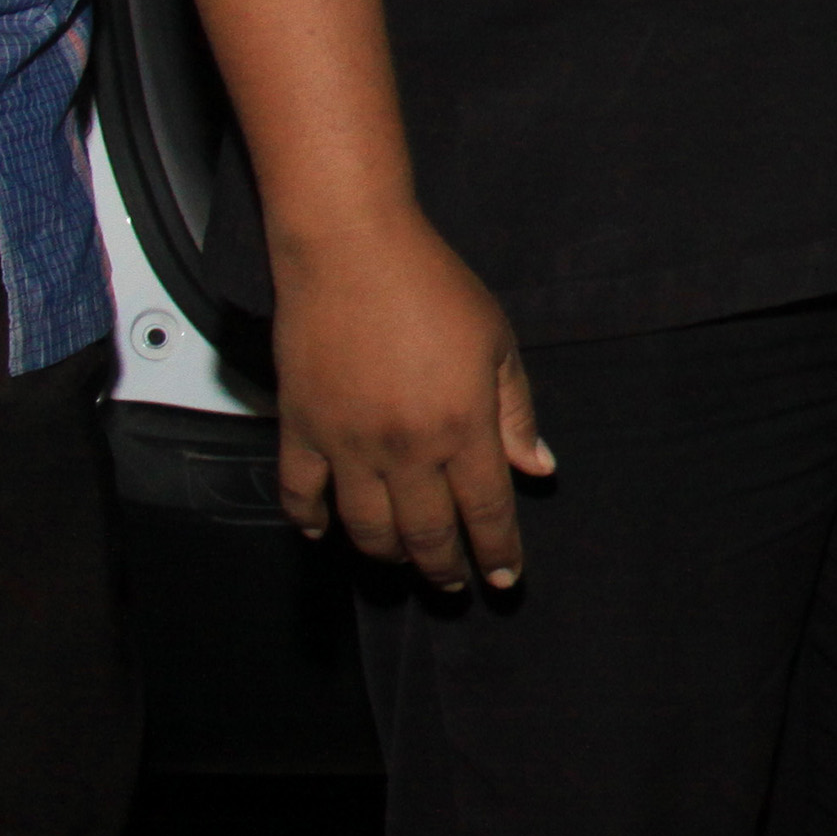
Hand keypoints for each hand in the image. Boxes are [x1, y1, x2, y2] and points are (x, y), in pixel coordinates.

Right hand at [269, 216, 552, 590]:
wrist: (351, 249)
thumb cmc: (430, 285)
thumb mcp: (497, 344)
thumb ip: (515, 413)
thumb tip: (537, 468)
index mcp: (462, 426)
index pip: (486, 511)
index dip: (497, 552)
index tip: (504, 578)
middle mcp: (404, 446)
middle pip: (426, 533)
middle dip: (445, 569)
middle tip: (455, 585)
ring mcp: (346, 442)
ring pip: (366, 528)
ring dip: (388, 556)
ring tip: (403, 565)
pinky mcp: (299, 428)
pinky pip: (301, 494)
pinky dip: (312, 522)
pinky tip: (327, 533)